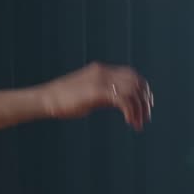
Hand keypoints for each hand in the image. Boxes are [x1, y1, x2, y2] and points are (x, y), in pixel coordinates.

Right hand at [38, 62, 153, 130]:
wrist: (46, 99)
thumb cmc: (64, 101)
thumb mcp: (89, 95)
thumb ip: (104, 96)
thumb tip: (119, 103)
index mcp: (102, 70)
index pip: (132, 74)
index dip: (143, 89)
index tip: (146, 104)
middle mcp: (104, 72)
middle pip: (136, 82)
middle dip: (144, 101)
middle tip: (145, 117)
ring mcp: (101, 80)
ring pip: (132, 91)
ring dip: (139, 109)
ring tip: (138, 123)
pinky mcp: (97, 91)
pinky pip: (123, 100)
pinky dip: (130, 111)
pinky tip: (129, 121)